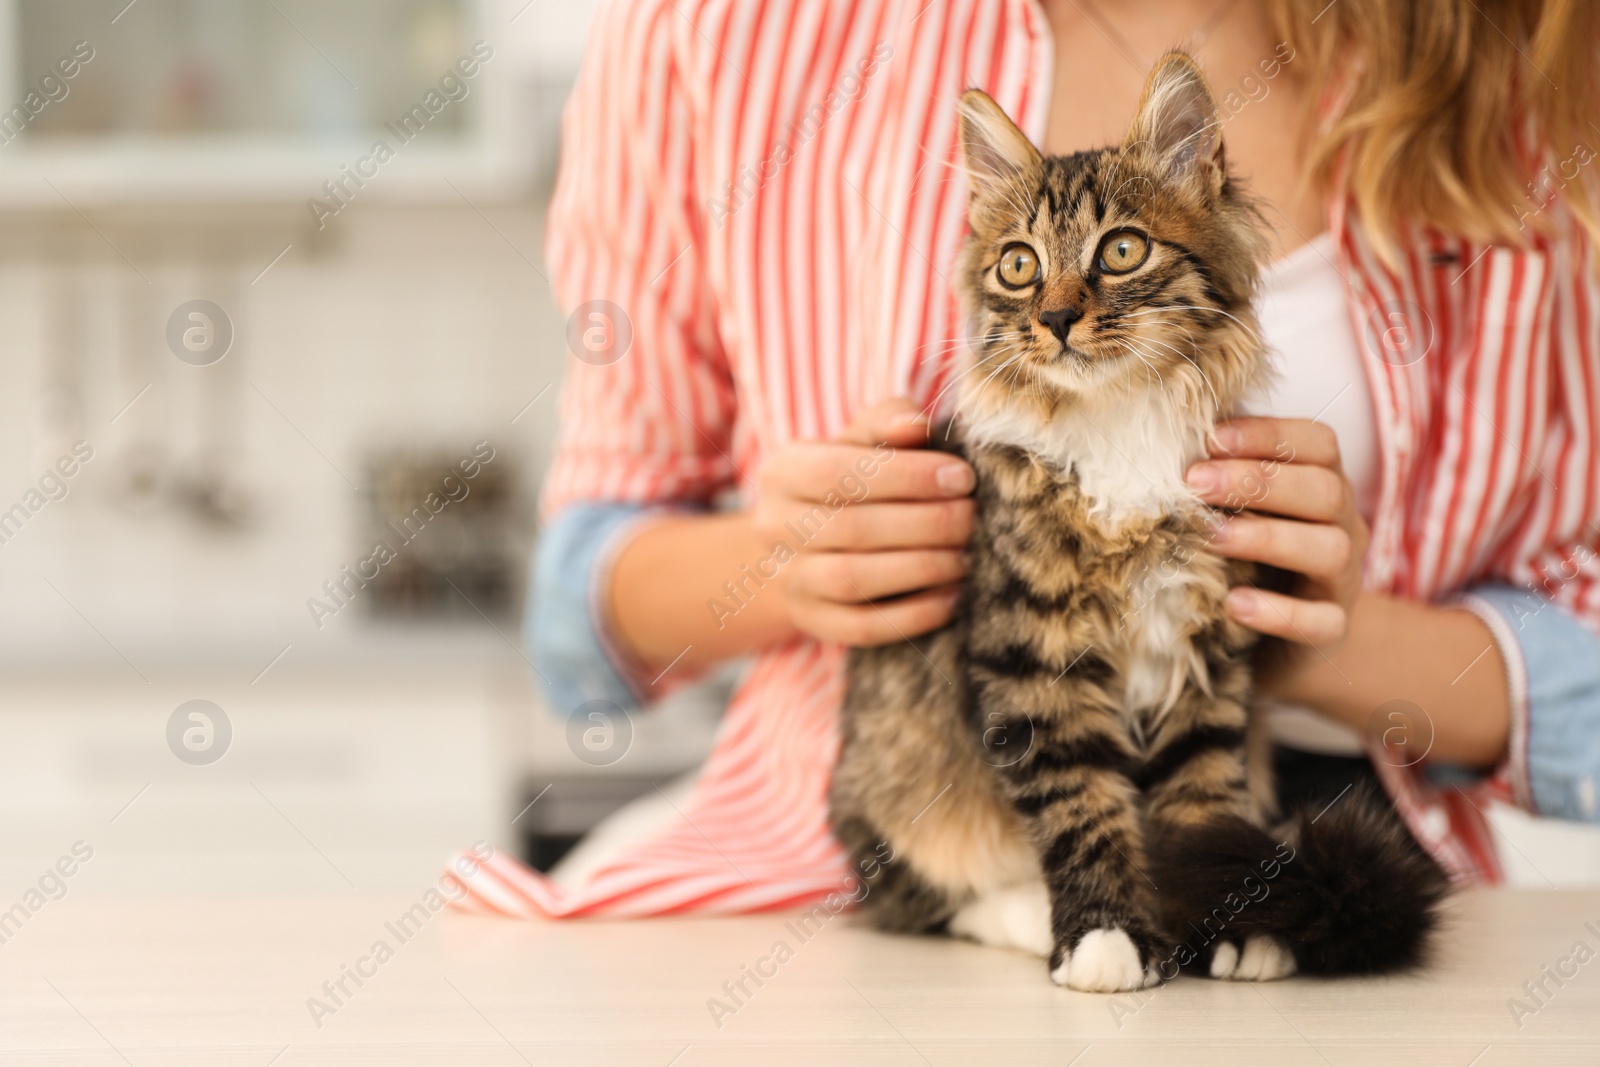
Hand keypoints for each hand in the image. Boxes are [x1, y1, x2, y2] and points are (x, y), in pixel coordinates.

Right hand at [753, 398, 975, 645]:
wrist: (805, 542)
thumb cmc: (849, 479)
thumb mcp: (860, 441)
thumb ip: (887, 423)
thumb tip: (915, 425)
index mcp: (783, 472)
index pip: (838, 471)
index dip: (905, 475)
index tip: (961, 478)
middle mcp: (773, 527)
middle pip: (851, 527)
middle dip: (924, 523)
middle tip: (972, 518)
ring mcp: (788, 579)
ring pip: (853, 579)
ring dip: (920, 568)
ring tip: (965, 557)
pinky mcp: (811, 621)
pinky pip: (860, 627)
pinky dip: (911, 616)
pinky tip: (951, 598)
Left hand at [1185, 417, 1368, 653]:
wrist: (1281, 640)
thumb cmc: (1251, 558)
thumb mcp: (1241, 512)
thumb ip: (1222, 480)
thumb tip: (1165, 444)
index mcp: (1326, 485)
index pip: (1319, 443)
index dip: (1269, 435)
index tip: (1210, 438)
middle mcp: (1345, 526)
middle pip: (1325, 491)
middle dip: (1257, 481)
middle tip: (1194, 483)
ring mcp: (1343, 580)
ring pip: (1330, 550)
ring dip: (1266, 539)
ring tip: (1211, 537)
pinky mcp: (1333, 630)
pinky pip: (1321, 622)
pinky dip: (1279, 613)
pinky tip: (1234, 604)